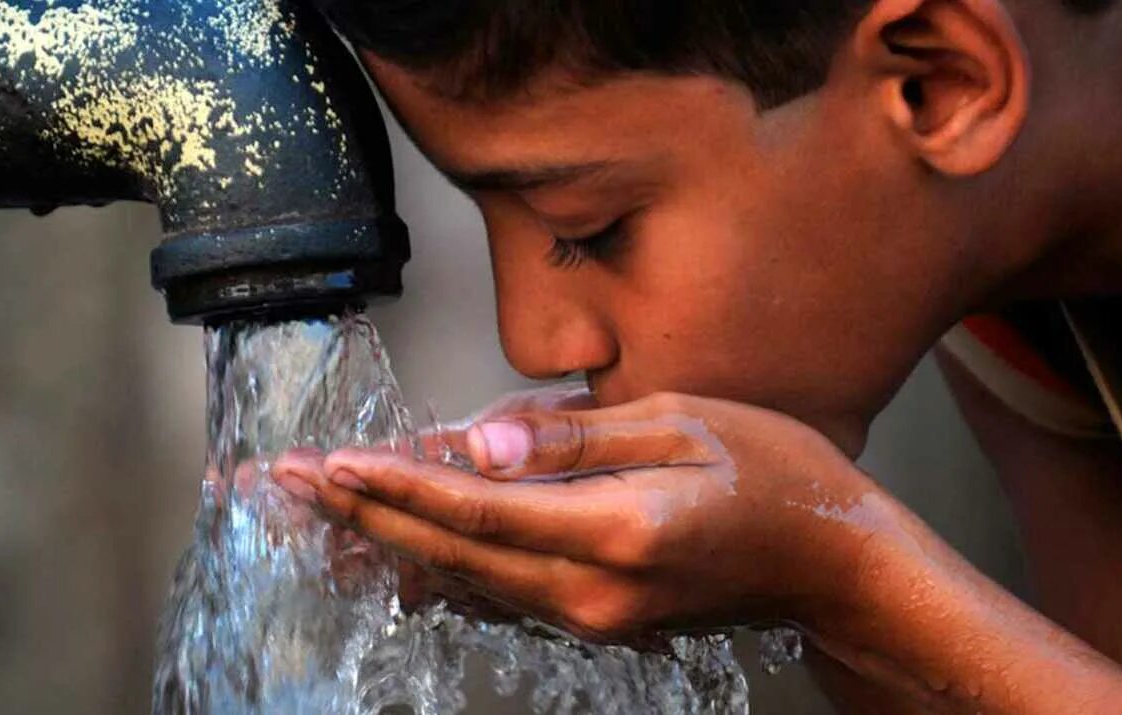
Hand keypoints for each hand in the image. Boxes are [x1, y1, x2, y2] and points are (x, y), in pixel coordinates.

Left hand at [274, 390, 906, 642]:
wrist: (834, 565)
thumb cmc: (777, 476)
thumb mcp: (683, 422)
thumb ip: (573, 437)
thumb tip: (481, 443)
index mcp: (618, 529)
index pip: (477, 507)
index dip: (397, 485)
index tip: (331, 465)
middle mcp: (593, 589)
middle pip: (451, 553)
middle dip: (363, 517)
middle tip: (288, 487)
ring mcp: (594, 617)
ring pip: (464, 582)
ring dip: (387, 546)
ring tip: (317, 518)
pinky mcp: (598, 621)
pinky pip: (499, 596)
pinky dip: (439, 573)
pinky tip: (396, 560)